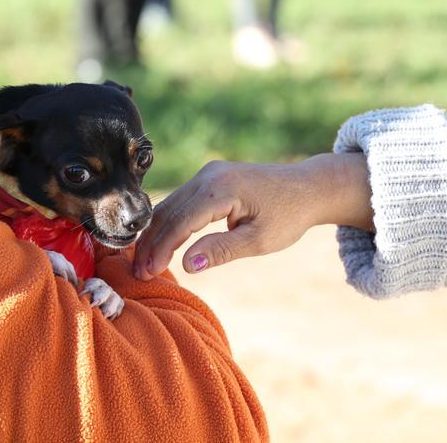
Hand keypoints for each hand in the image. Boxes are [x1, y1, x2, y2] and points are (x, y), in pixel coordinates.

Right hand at [133, 154, 373, 279]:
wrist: (308, 188)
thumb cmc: (288, 216)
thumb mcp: (259, 241)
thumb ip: (221, 251)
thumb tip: (187, 265)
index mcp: (222, 188)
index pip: (180, 222)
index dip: (162, 249)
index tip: (149, 273)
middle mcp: (209, 174)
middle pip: (168, 212)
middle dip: (151, 244)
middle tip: (138, 274)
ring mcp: (207, 173)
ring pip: (169, 206)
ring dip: (155, 234)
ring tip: (144, 263)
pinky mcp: (208, 178)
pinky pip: (180, 201)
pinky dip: (167, 223)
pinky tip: (158, 244)